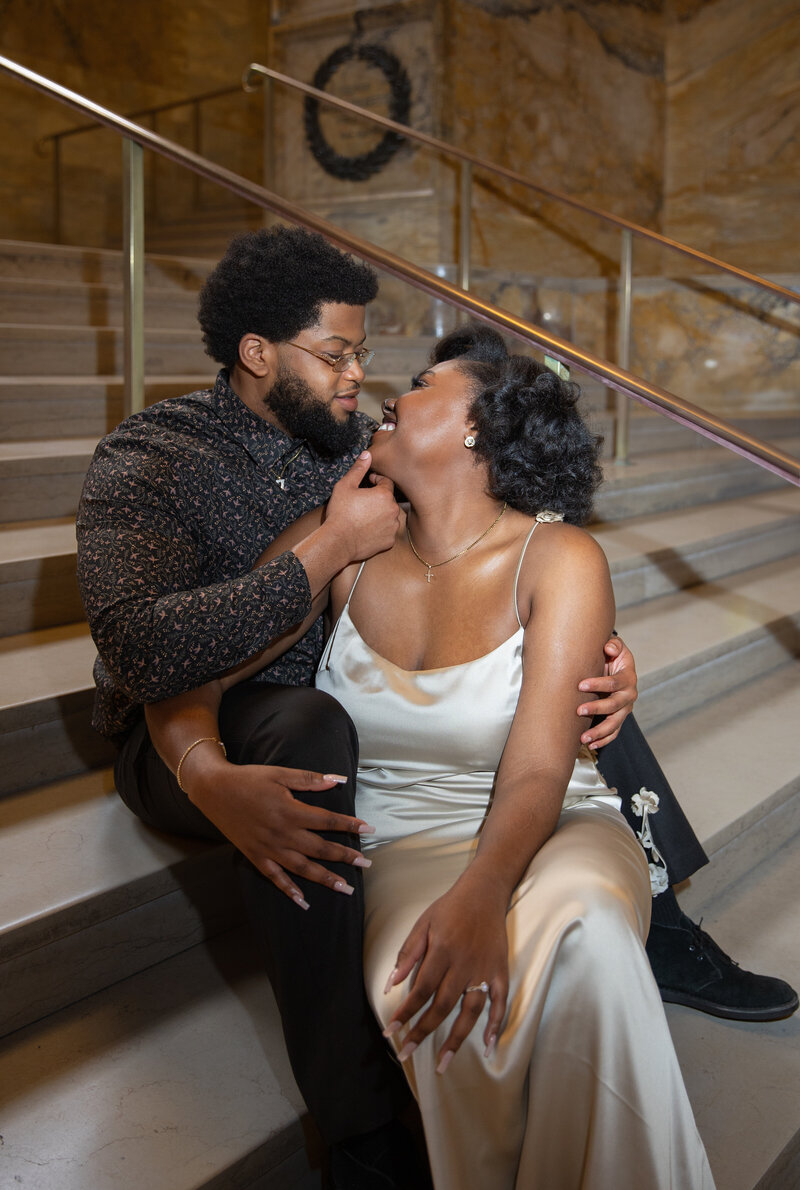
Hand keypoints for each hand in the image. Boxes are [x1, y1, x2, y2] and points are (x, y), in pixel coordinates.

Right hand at [185, 754, 373, 907]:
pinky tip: (303, 902)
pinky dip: (289, 891)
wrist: (214, 790)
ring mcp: (269, 848)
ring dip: (325, 879)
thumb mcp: (279, 774)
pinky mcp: (256, 856)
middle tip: (366, 864)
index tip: (369, 828)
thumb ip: (309, 779)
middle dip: (345, 856)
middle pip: (320, 848)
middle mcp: (282, 834)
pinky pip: (275, 878)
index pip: (327, 820)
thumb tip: (338, 780)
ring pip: (302, 868)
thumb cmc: (248, 779)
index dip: (349, 824)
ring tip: (346, 888)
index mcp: (290, 811)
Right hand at [325, 451, 401, 562]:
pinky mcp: (390, 541)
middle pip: (389, 499)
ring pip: (389, 515)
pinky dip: (381, 529)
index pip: (386, 482)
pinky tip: (368, 529)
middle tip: (363, 501)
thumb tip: (367, 454)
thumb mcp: (345, 486)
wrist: (339, 542)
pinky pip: (388, 531)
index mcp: (385, 495)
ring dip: (381, 513)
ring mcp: (393, 527)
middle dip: (378, 498)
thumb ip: (358, 469)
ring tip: (364, 516)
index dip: (376, 480)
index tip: (367, 482)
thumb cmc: (340, 513)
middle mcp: (394, 510)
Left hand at [383, 879, 508, 1072]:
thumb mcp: (423, 923)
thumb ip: (408, 953)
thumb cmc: (450, 908)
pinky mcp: (501, 971)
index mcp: (443, 950)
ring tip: (443, 1063)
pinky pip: (500, 1003)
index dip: (406, 1012)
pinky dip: (495, 1025)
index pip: (421, 989)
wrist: (485, 893)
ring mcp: (485, 970)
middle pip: (443, 1005)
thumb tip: (391, 983)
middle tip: (407, 1052)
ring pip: (471, 1010)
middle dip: (423, 1031)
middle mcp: (464, 963)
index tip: (392, 1031)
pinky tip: (487, 1046)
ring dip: (456, 1039)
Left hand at [577, 633, 637, 748]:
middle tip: (579, 710)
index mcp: (628, 677)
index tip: (580, 685)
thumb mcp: (615, 647)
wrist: (615, 666)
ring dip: (599, 731)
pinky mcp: (619, 718)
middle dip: (597, 708)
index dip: (598, 684)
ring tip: (583, 738)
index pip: (614, 683)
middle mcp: (629, 695)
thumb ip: (613, 645)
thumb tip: (609, 649)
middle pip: (615, 705)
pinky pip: (613, 732)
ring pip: (614, 723)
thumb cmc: (611, 656)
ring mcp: (625, 709)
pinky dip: (603, 740)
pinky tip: (590, 745)